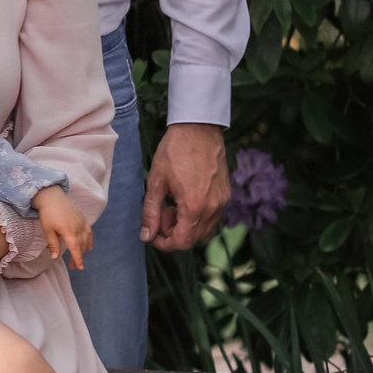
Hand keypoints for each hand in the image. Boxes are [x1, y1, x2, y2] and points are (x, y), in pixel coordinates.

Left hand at [33, 187, 92, 271]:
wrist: (52, 198)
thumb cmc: (48, 214)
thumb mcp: (48, 230)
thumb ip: (53, 244)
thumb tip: (55, 257)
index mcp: (68, 231)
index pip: (75, 248)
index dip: (78, 259)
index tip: (79, 267)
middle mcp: (78, 227)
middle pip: (81, 246)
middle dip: (78, 257)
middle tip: (73, 266)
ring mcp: (82, 223)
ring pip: (86, 240)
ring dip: (83, 250)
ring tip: (79, 258)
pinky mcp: (83, 219)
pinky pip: (89, 232)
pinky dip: (89, 240)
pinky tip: (89, 247)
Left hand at [141, 123, 230, 251]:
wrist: (198, 128)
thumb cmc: (175, 151)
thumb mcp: (156, 182)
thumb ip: (151, 212)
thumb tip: (146, 236)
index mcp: (194, 207)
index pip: (182, 242)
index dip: (165, 244)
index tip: (153, 234)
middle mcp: (213, 208)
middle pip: (194, 238)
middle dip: (173, 233)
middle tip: (160, 214)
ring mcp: (222, 201)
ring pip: (203, 229)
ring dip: (185, 226)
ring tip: (171, 205)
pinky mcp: (225, 194)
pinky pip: (211, 217)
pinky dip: (197, 217)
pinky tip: (184, 200)